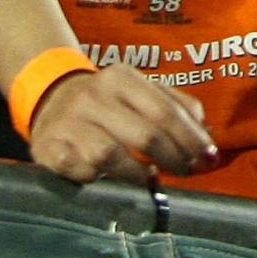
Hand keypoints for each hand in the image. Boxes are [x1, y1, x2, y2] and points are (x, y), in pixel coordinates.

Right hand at [26, 65, 215, 182]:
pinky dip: (96, 178)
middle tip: (188, 171)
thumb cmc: (108, 102)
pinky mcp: (47, 147)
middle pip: (145, 134)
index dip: (192, 138)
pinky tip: (108, 180)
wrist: (50, 99)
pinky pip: (77, 169)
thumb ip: (175, 105)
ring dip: (138, 173)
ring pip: (110, 155)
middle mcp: (93, 96)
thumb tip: (205, 132)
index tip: (209, 157)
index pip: (165, 111)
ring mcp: (68, 122)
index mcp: (121, 77)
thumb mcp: (139, 91)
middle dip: (174, 158)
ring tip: (152, 178)